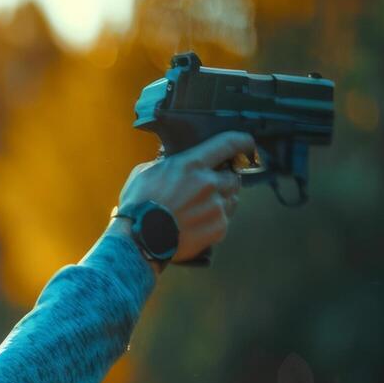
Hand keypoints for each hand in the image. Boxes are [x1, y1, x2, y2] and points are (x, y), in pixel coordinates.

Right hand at [115, 131, 256, 264]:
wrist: (138, 241)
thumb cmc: (137, 206)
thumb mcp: (145, 173)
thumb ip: (166, 164)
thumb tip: (173, 161)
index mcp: (192, 165)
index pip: (228, 144)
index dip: (242, 142)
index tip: (246, 144)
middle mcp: (209, 183)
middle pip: (234, 176)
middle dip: (224, 181)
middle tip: (209, 188)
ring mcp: (216, 207)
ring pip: (232, 199)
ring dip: (221, 201)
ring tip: (200, 210)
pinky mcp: (218, 228)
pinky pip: (225, 220)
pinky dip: (215, 221)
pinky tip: (197, 224)